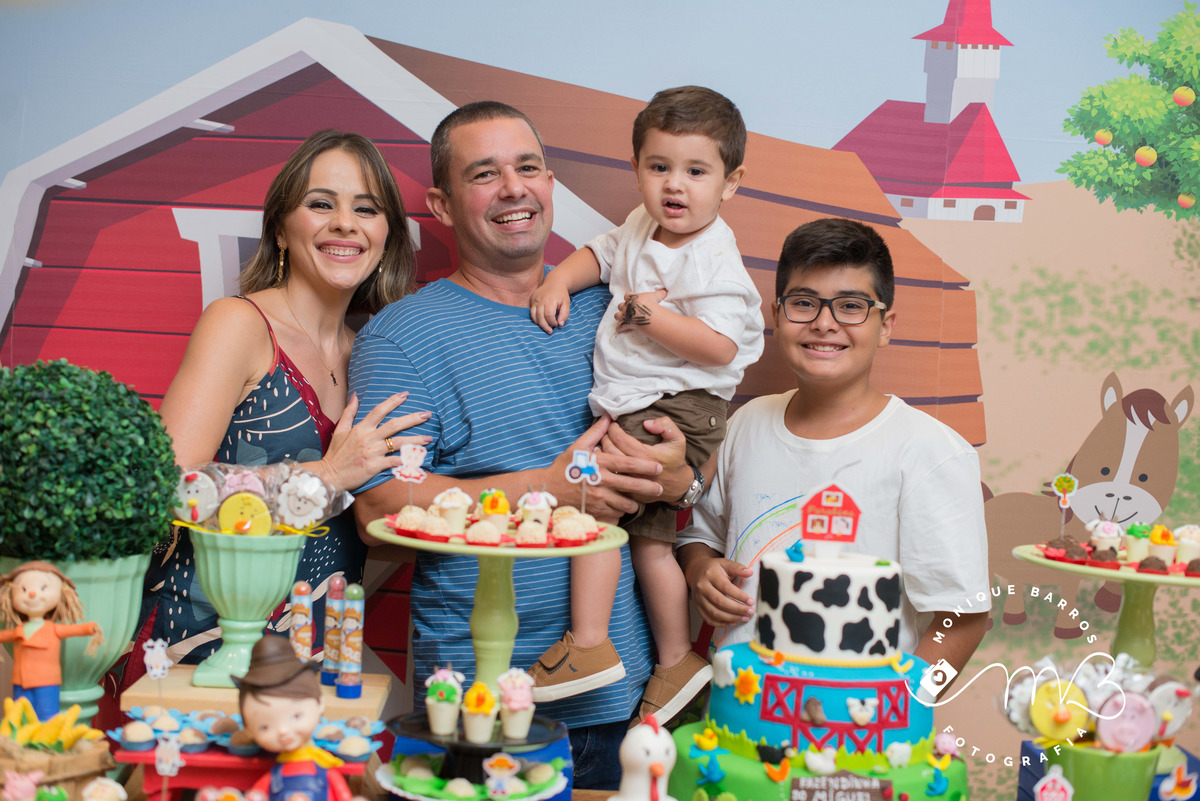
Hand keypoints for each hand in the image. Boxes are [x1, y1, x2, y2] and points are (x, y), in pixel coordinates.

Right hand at [318, 392, 431, 492]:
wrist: (329, 475)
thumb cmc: (336, 454)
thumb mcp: (340, 430)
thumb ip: (349, 412)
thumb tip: (355, 395)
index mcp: (361, 428)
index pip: (379, 411)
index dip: (393, 401)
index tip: (406, 394)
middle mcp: (368, 438)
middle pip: (394, 425)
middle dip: (412, 418)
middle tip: (427, 414)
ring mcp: (372, 452)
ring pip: (398, 443)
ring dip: (415, 440)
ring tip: (428, 438)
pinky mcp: (374, 466)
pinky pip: (394, 461)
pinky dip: (406, 460)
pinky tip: (417, 459)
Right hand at [530, 281, 571, 333]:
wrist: (554, 282)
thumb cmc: (561, 294)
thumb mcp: (566, 303)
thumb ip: (564, 314)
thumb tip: (560, 324)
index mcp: (550, 300)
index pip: (549, 315)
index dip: (552, 322)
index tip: (556, 324)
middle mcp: (540, 299)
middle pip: (540, 317)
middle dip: (545, 326)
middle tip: (550, 331)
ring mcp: (534, 299)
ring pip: (533, 315)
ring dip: (539, 324)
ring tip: (546, 328)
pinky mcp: (531, 299)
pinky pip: (531, 312)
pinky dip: (535, 318)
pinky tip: (541, 321)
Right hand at [545, 417, 662, 522]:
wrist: (548, 489)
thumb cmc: (564, 467)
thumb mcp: (578, 447)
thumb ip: (595, 432)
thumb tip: (608, 417)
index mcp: (600, 463)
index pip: (628, 464)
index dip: (645, 466)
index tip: (658, 468)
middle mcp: (601, 480)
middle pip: (632, 485)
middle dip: (649, 488)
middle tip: (660, 489)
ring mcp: (599, 497)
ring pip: (625, 503)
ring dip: (635, 503)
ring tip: (640, 502)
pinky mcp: (595, 510)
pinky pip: (615, 513)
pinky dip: (621, 512)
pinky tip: (623, 509)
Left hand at [600, 416, 686, 504]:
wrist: (677, 485)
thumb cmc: (675, 460)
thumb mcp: (678, 439)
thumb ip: (666, 426)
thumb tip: (646, 423)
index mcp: (646, 456)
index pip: (620, 439)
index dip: (613, 429)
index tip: (613, 425)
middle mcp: (636, 470)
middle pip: (610, 450)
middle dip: (605, 437)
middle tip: (606, 432)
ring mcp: (629, 482)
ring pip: (608, 464)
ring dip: (603, 451)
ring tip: (604, 443)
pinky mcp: (626, 490)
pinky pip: (610, 476)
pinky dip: (606, 466)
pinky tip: (606, 459)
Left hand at [614, 288, 667, 332]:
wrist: (645, 313)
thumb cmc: (649, 303)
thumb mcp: (655, 296)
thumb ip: (659, 293)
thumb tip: (665, 291)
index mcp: (632, 298)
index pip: (627, 295)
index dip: (628, 297)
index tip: (630, 298)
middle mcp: (626, 306)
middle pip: (620, 305)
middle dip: (622, 308)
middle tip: (626, 310)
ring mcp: (625, 315)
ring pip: (617, 315)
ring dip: (619, 317)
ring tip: (621, 318)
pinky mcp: (626, 323)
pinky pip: (620, 327)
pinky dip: (619, 328)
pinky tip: (619, 330)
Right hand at [683, 548, 753, 626]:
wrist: (696, 571)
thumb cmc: (714, 568)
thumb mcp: (725, 563)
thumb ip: (737, 568)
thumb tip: (750, 573)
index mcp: (710, 575)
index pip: (726, 587)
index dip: (739, 596)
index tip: (751, 601)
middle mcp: (702, 587)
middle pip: (720, 602)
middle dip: (737, 609)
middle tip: (750, 612)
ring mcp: (698, 598)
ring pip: (714, 612)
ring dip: (731, 618)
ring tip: (744, 618)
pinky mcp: (697, 607)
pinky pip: (708, 619)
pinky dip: (721, 623)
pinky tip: (732, 622)